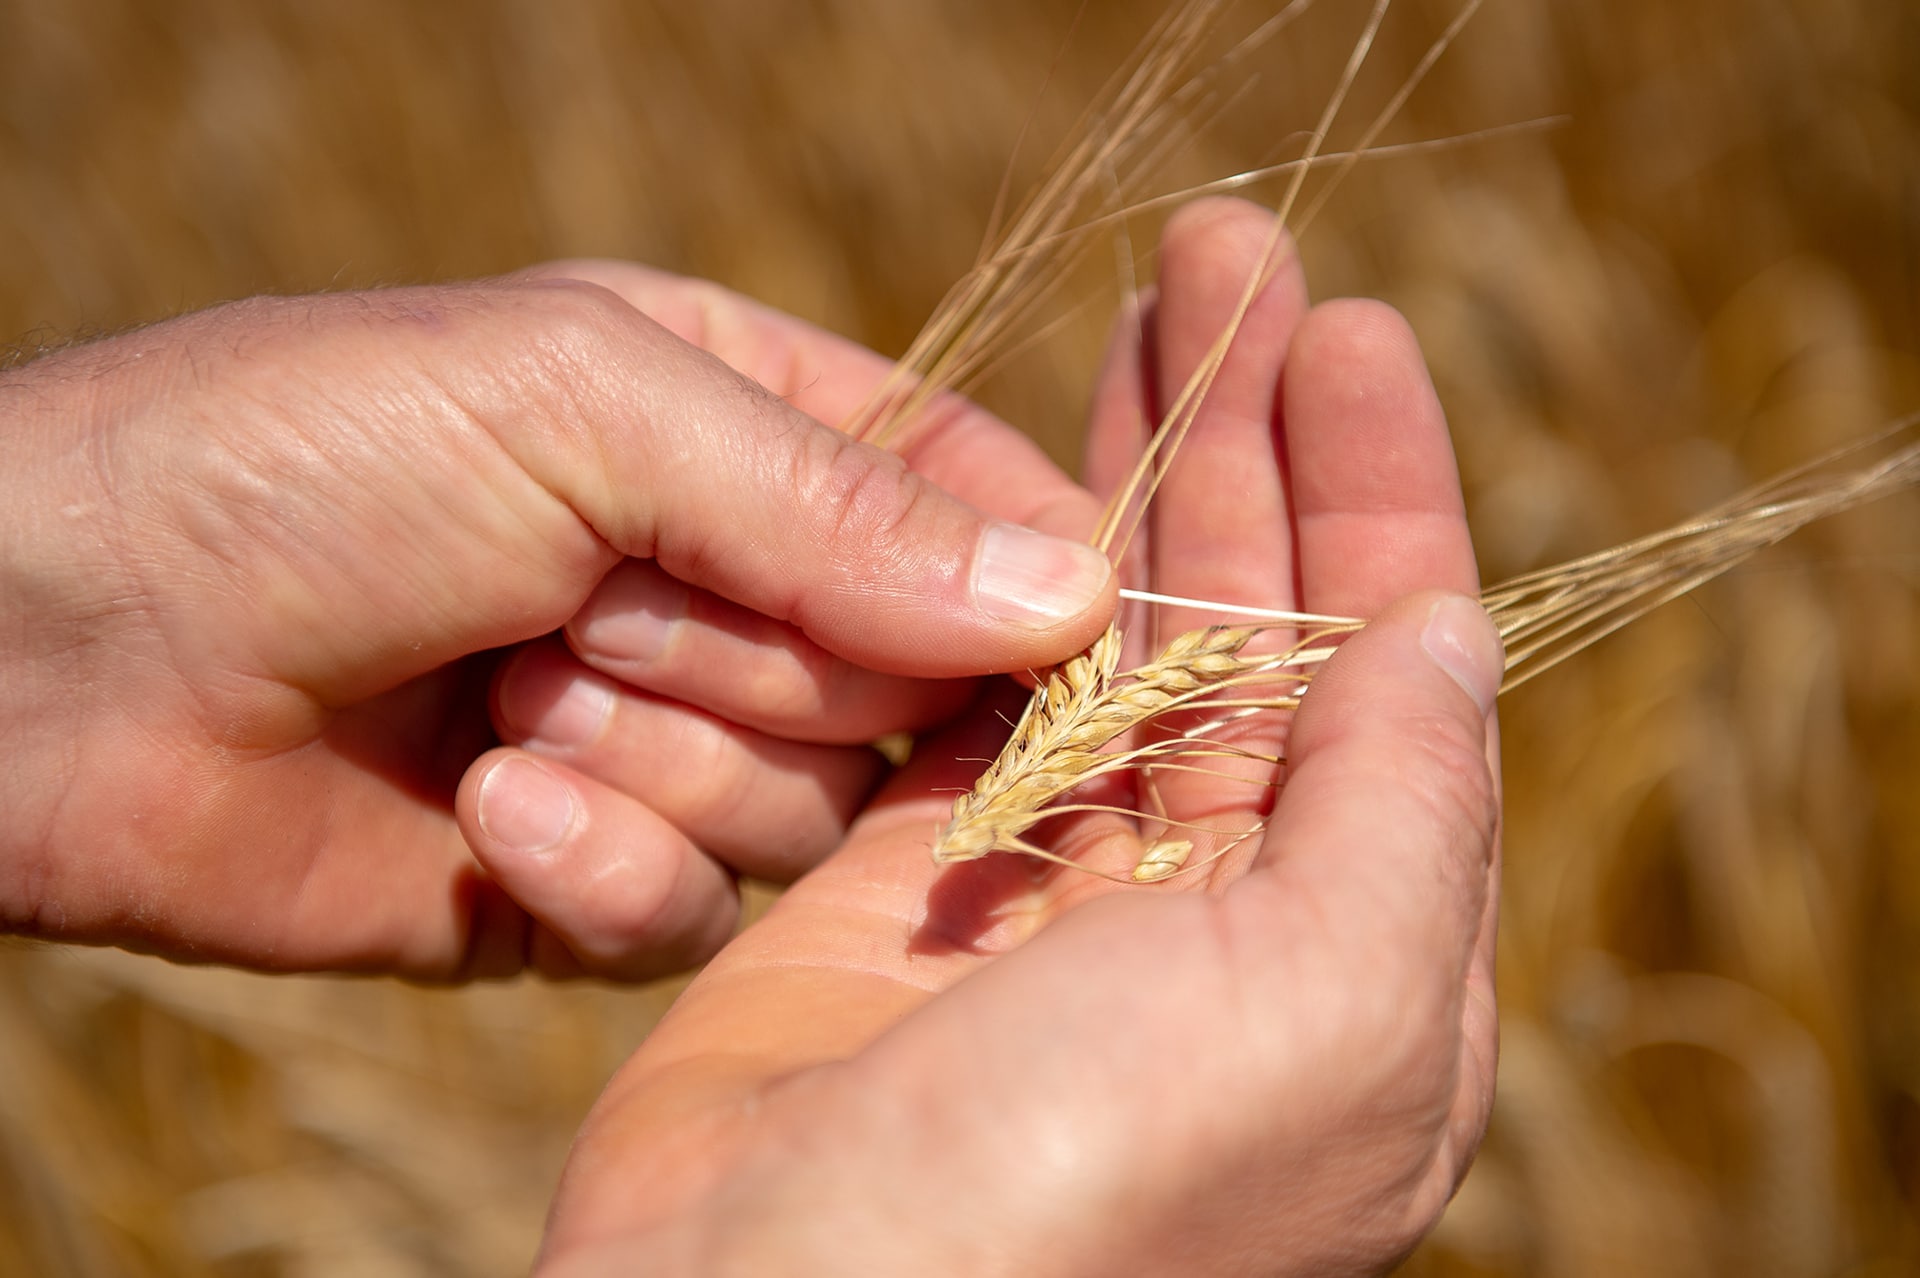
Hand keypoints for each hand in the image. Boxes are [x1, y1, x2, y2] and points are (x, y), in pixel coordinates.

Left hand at [0, 269, 1113, 976]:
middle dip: (760, 661)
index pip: (961, 496)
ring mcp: (658, 739)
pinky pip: (692, 915)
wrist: (49, 651)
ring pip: (806, 811)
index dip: (1023, 567)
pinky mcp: (585, 877)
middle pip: (901, 676)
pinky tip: (486, 805)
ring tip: (509, 689)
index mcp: (735, 424)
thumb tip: (1071, 592)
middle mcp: (716, 584)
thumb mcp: (582, 406)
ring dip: (663, 759)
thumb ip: (836, 502)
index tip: (1080, 630)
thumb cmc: (302, 457)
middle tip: (598, 611)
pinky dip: (599, 866)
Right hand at [536, 198, 1502, 1275]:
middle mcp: (1218, 931)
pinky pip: (967, 696)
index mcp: (1358, 966)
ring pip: (1108, 641)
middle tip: (1225, 259)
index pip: (1394, 678)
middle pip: (1248, 631)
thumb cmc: (1082, 1194)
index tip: (1348, 334)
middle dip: (1245, 443)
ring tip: (1139, 310)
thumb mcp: (1327, 1004)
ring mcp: (1054, 905)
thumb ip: (1405, 808)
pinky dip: (990, 582)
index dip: (1380, 496)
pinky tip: (998, 466)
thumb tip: (1448, 630)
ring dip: (1122, 477)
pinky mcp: (903, 890)